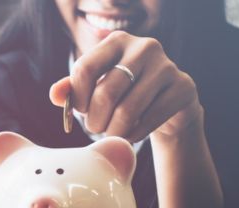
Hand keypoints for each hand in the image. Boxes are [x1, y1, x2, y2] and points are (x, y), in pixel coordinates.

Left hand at [50, 31, 202, 141]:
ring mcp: (167, 67)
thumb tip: (55, 95)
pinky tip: (129, 135)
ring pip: (127, 110)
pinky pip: (148, 120)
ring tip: (111, 134)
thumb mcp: (96, 88)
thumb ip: (73, 89)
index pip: (84, 69)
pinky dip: (133, 134)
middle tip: (95, 129)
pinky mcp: (183, 88)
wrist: (166, 105)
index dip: (77, 98)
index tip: (81, 111)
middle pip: (106, 93)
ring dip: (113, 131)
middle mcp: (144, 47)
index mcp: (116, 42)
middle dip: (95, 120)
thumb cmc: (124, 95)